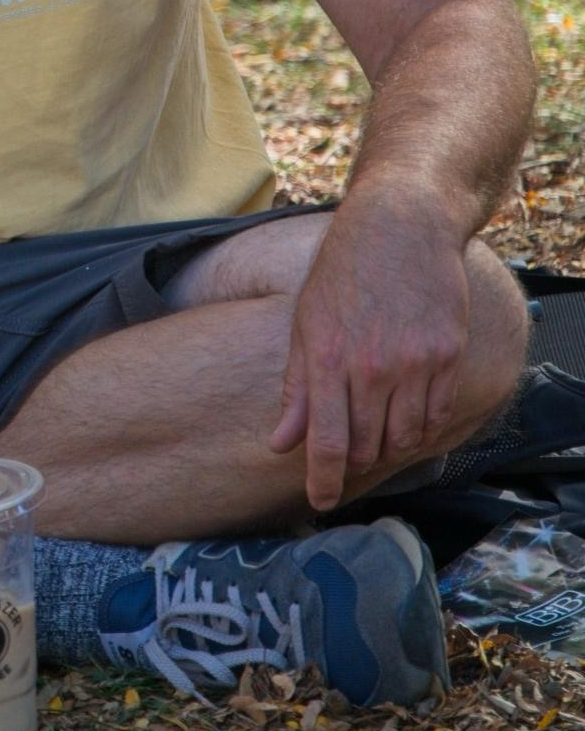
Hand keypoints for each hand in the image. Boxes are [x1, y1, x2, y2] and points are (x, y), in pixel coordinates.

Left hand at [270, 195, 471, 510]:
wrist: (401, 228)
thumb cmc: (342, 273)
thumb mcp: (304, 324)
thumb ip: (296, 389)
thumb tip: (280, 443)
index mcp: (327, 359)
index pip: (327, 441)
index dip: (323, 480)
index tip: (320, 502)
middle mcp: (372, 367)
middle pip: (367, 445)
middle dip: (353, 464)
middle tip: (344, 465)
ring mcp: (415, 363)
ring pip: (405, 438)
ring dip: (387, 450)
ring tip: (372, 443)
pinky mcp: (449, 356)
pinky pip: (436, 416)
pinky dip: (420, 431)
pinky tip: (405, 424)